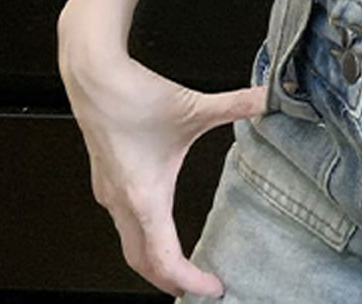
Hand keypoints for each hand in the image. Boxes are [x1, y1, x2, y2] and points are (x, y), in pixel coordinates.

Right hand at [58, 32, 264, 299]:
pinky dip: (142, 236)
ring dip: (153, 260)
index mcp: (144, 197)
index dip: (189, 280)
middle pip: (142, 262)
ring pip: (129, 244)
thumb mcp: (194, 106)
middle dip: (170, 280)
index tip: (211, 289)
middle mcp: (122, 203)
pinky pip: (123, 222)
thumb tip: (268, 98)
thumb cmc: (133, 96)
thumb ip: (236, 104)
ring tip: (182, 264)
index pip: (165, 259)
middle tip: (198, 286)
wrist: (93, 77)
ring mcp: (109, 193)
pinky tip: (159, 223)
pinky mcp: (106, 179)